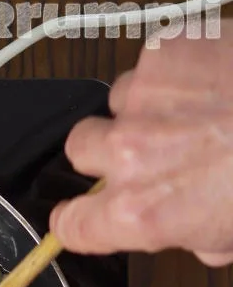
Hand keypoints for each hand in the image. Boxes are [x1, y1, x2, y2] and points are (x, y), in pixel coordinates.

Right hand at [50, 23, 232, 266]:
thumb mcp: (231, 236)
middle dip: (105, 152)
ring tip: (192, 112)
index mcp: (140, 212)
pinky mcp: (167, 51)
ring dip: (141, 111)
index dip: (77, 221)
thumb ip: (187, 235)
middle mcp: (129, 154)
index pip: (69, 225)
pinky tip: (209, 82)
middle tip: (147, 153)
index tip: (84, 217)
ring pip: (115, 104)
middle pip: (79, 148)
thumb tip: (184, 227)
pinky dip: (172, 75)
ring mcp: (143, 98)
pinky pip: (148, 66)